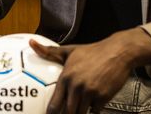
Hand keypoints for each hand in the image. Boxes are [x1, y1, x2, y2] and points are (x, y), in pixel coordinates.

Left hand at [29, 28, 150, 113]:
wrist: (117, 51)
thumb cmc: (93, 52)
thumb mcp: (70, 51)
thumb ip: (50, 52)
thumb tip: (32, 44)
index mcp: (66, 77)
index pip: (54, 104)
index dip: (51, 113)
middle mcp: (76, 86)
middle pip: (68, 112)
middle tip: (66, 112)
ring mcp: (91, 92)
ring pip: (81, 113)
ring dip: (80, 112)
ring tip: (79, 108)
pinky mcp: (104, 97)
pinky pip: (95, 111)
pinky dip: (93, 110)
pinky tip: (92, 104)